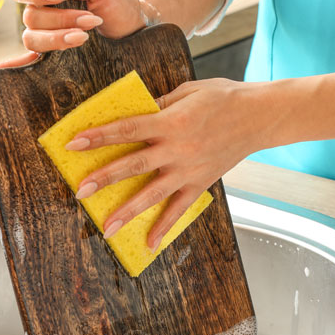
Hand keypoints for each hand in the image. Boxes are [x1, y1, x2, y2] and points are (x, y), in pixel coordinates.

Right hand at [0, 0, 145, 67]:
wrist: (133, 29)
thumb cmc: (118, 5)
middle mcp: (42, 12)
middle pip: (31, 17)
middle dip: (61, 19)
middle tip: (90, 21)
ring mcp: (45, 34)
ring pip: (31, 37)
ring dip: (58, 37)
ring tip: (85, 36)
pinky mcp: (51, 56)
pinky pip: (25, 61)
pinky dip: (11, 65)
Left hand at [66, 78, 273, 250]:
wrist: (260, 116)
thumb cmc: (224, 97)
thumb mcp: (187, 91)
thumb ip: (160, 105)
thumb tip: (137, 116)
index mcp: (171, 121)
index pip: (127, 129)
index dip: (99, 136)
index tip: (74, 143)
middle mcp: (177, 149)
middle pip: (133, 165)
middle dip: (104, 178)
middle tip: (80, 190)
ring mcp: (189, 170)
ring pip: (153, 194)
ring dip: (128, 211)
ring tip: (107, 227)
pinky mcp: (201, 183)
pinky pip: (179, 209)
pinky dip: (164, 227)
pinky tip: (149, 244)